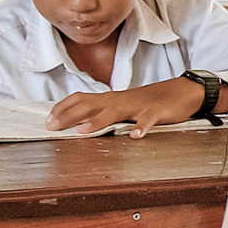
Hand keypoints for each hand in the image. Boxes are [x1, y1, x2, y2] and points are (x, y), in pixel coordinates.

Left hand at [45, 78, 201, 137]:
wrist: (180, 92)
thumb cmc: (149, 101)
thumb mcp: (123, 105)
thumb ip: (103, 111)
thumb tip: (79, 120)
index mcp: (111, 98)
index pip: (81, 98)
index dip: (63, 107)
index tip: (47, 118)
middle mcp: (120, 100)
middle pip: (91, 105)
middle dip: (70, 116)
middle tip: (52, 126)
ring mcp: (138, 106)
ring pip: (115, 112)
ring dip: (98, 121)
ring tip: (83, 131)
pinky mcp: (156, 112)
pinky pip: (148, 120)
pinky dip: (141, 127)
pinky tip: (135, 136)